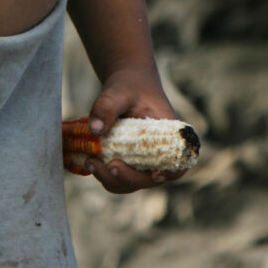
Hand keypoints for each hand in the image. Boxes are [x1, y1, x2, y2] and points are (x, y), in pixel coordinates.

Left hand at [81, 66, 186, 194]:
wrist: (125, 84)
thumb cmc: (130, 85)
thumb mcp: (119, 90)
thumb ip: (107, 106)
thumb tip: (95, 130)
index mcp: (169, 136)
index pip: (178, 163)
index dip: (170, 174)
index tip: (156, 174)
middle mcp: (159, 154)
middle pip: (150, 179)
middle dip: (128, 178)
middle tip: (108, 166)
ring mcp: (143, 161)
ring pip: (132, 183)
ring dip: (112, 180)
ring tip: (90, 162)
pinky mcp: (128, 162)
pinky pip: (119, 177)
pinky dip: (105, 174)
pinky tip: (90, 160)